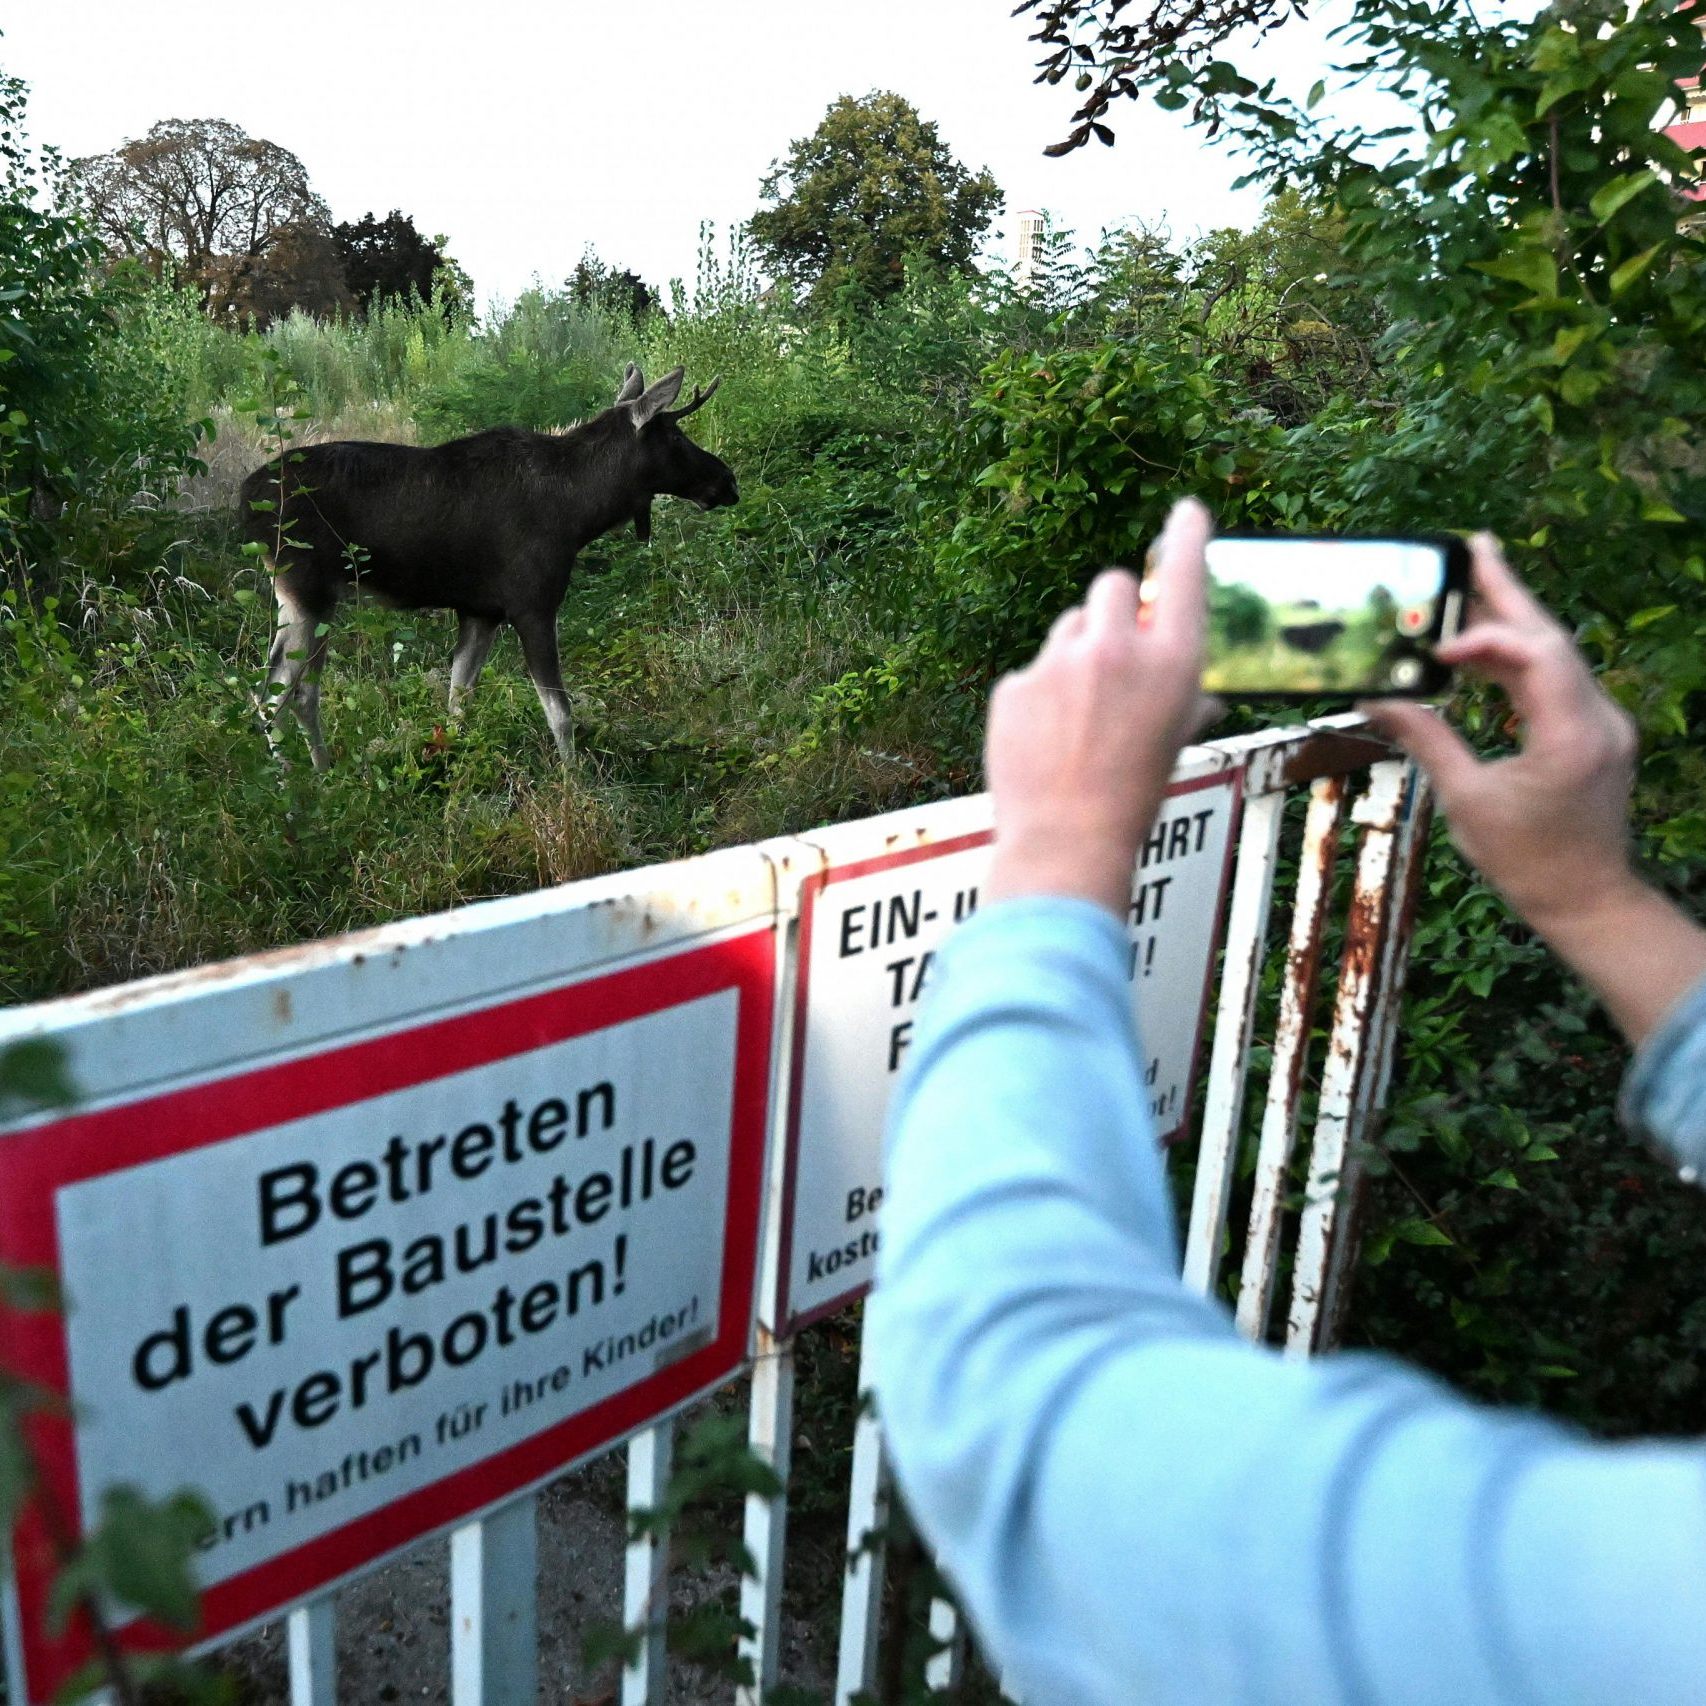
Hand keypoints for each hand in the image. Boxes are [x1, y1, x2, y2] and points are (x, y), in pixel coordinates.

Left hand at [985, 497, 1218, 917]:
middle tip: (1113, 651)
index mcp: (1172, 663)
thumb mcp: (1175, 743)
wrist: (1065, 841)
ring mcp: (1060, 664)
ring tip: (1077, 715)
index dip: (1186, 536)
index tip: (1187, 510)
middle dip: (1116, 610)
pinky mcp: (1014, 684)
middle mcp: (1118, 650)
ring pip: (1068, 627)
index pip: (1184, 574)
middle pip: (1114, 586)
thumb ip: (1185, 703)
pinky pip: (1032, 671)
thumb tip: (1203, 695)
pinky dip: (1039, 695)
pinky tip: (1045, 740)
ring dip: (1076, 653)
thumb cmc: (1133, 797)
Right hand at [1360, 533, 1638, 936]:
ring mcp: (1603, 722)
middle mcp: (1598, 718)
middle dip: (1509, 591)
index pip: (1537, 656)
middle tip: (1473, 547)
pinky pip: (1558, 679)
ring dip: (1512, 621)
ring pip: (1558, 654)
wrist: (1587, 898)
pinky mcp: (1596, 731)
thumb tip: (1376, 698)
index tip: (1435, 646)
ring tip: (1471, 584)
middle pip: (1553, 637)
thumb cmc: (1527, 861)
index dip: (1487, 636)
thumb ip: (1426, 738)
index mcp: (1570, 735)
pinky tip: (1484, 648)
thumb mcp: (1466, 801)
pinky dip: (1519, 658)